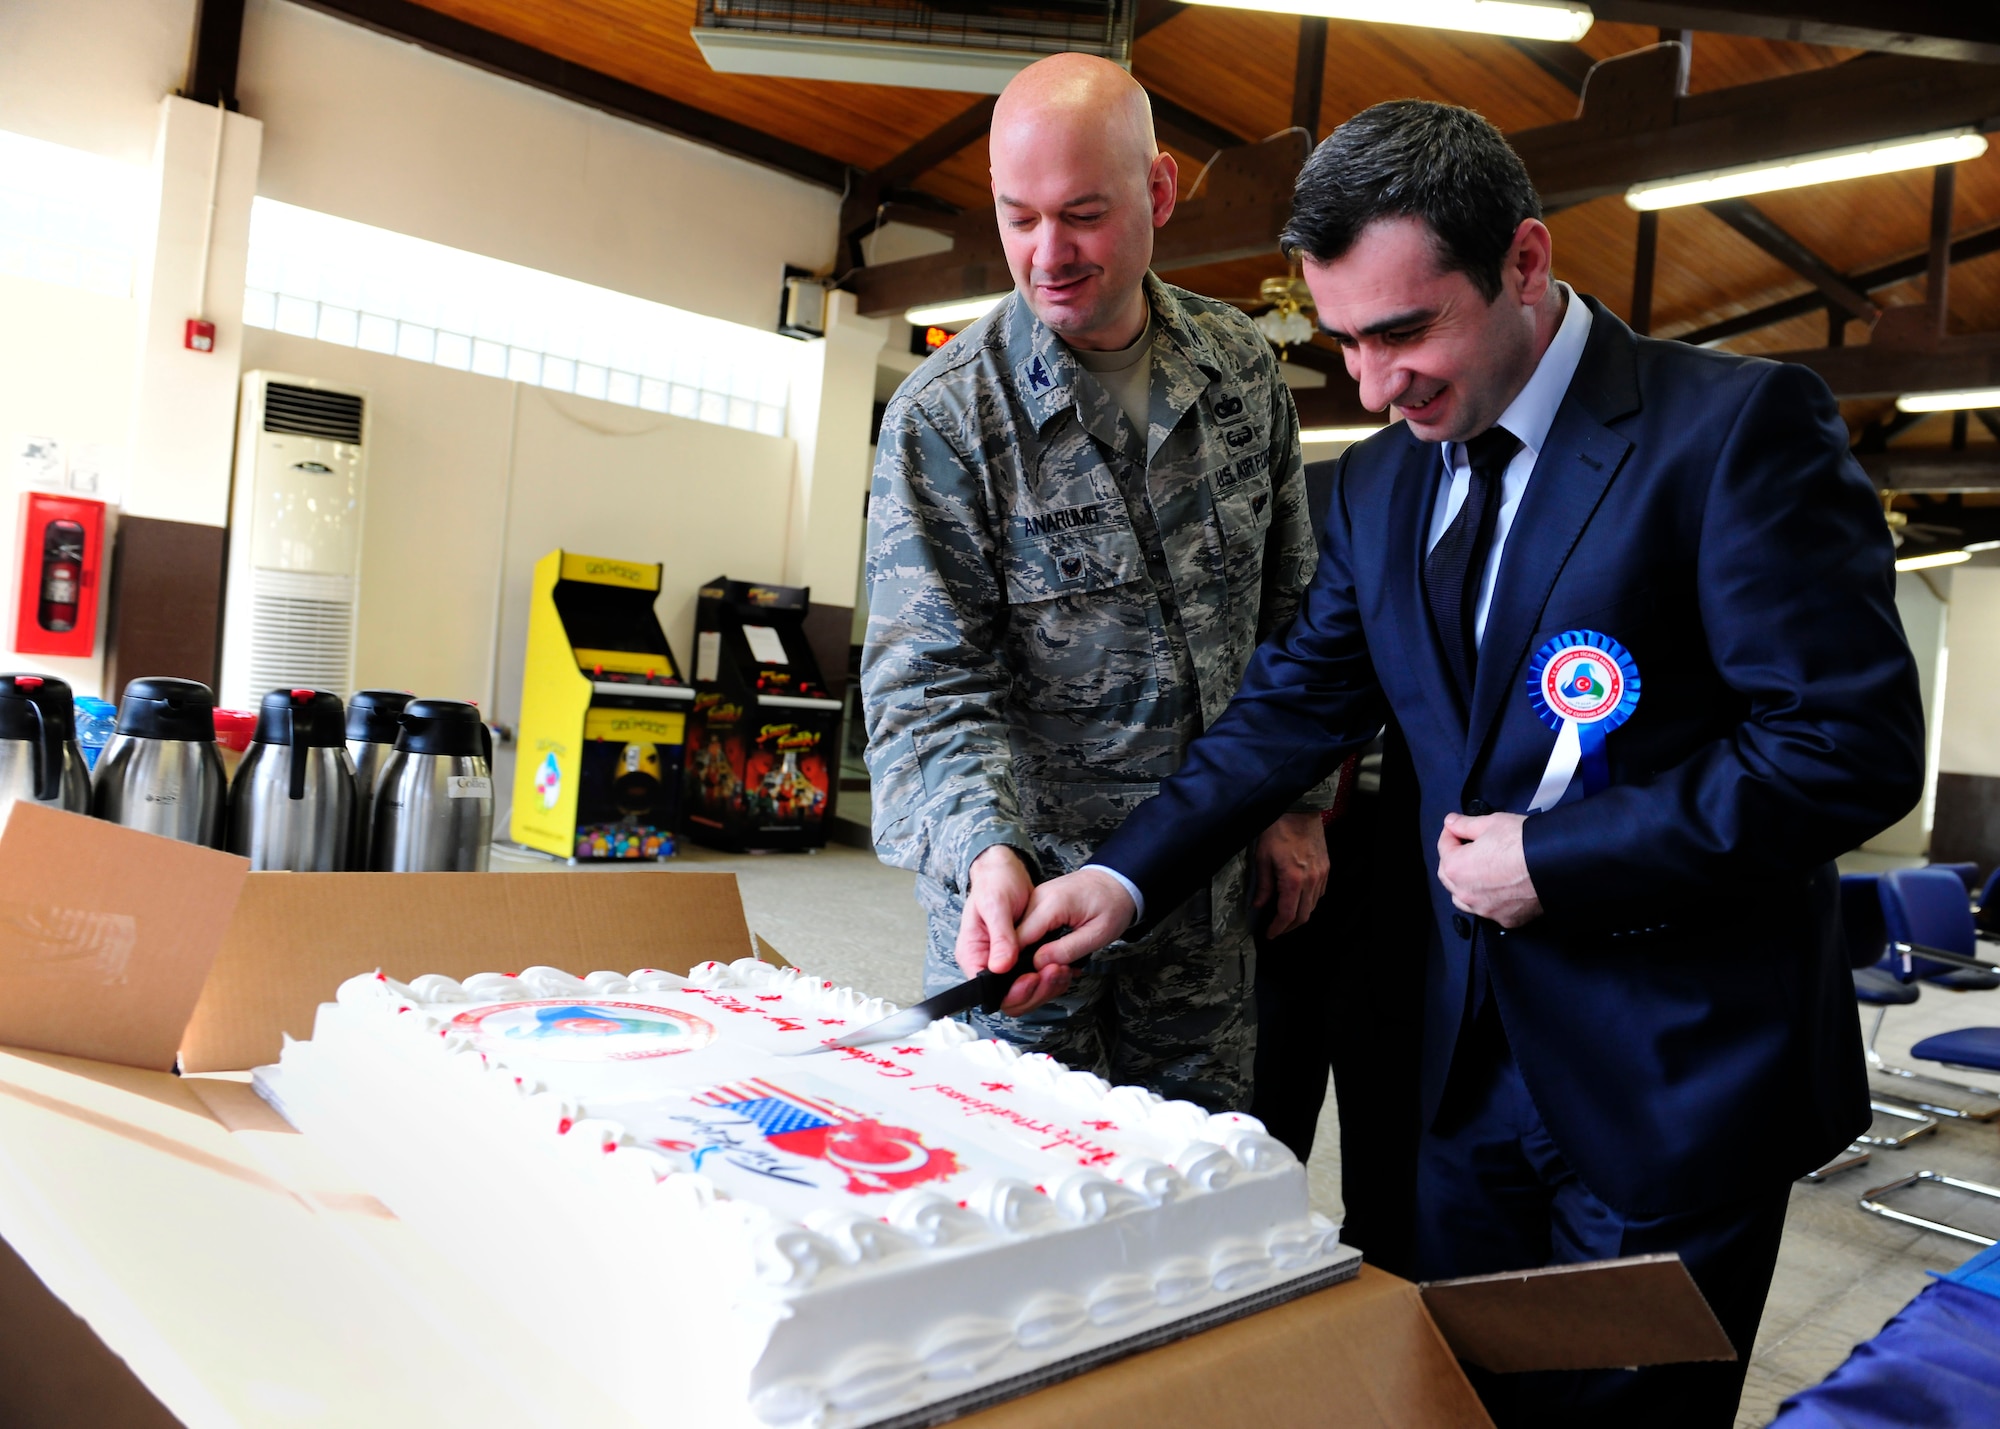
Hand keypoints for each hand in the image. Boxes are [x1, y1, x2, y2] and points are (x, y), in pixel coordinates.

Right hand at [957, 846, 1069, 1014]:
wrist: (1004, 869)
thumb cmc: (994, 882)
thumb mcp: (996, 906)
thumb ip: (1000, 938)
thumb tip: (1000, 968)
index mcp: (973, 953)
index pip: (987, 989)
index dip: (1013, 991)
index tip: (1034, 979)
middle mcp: (987, 963)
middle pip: (1009, 997)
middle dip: (1035, 991)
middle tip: (1056, 972)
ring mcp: (1005, 962)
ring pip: (1025, 992)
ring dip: (1047, 986)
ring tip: (1064, 968)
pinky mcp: (1021, 958)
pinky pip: (1035, 979)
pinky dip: (1051, 978)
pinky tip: (1065, 966)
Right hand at [998, 868, 1138, 1013]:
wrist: (1117, 880)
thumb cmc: (1113, 904)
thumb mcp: (1097, 933)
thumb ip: (1067, 950)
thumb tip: (1038, 963)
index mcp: (1051, 904)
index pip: (1019, 939)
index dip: (1021, 964)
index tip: (1034, 980)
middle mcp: (1038, 899)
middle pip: (1016, 939)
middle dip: (1030, 963)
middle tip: (1054, 976)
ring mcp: (1036, 901)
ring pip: (1021, 937)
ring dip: (1036, 956)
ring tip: (1059, 967)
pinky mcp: (1039, 905)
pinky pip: (1030, 930)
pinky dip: (1040, 946)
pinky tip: (1056, 956)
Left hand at [1253, 810, 1328, 936]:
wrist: (1299, 811)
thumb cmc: (1278, 831)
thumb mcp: (1262, 858)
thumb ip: (1262, 885)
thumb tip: (1259, 905)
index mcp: (1293, 880)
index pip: (1287, 914)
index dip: (1278, 928)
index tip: (1269, 934)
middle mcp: (1311, 881)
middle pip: (1303, 915)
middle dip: (1289, 927)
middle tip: (1276, 930)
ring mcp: (1321, 875)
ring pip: (1313, 906)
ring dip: (1300, 915)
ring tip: (1285, 917)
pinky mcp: (1326, 868)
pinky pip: (1320, 894)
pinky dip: (1309, 902)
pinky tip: (1298, 900)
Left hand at [1437, 812, 1541, 927]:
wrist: (1555, 863)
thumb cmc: (1522, 842)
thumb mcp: (1491, 823)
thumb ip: (1465, 824)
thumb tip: (1450, 822)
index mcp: (1456, 868)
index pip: (1444, 848)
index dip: (1450, 833)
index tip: (1456, 827)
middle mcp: (1466, 894)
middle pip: (1449, 876)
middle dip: (1453, 859)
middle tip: (1465, 846)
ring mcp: (1486, 909)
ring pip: (1464, 898)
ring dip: (1466, 884)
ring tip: (1478, 870)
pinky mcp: (1506, 919)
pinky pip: (1489, 910)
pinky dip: (1488, 900)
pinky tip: (1497, 889)